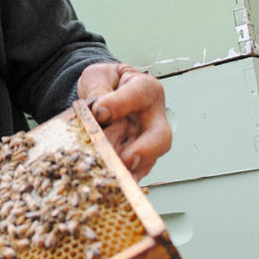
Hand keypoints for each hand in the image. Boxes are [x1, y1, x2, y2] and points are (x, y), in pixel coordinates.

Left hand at [77, 62, 170, 179]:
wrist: (104, 94)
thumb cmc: (105, 82)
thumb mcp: (98, 76)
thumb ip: (98, 90)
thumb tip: (100, 112)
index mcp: (146, 88)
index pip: (139, 95)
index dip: (120, 104)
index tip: (99, 111)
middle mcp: (153, 116)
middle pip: (160, 136)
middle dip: (145, 151)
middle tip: (125, 160)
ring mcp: (148, 139)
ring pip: (149, 159)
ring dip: (129, 169)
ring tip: (111, 173)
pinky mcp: (139, 157)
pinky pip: (136, 171)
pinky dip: (124, 178)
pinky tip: (111, 182)